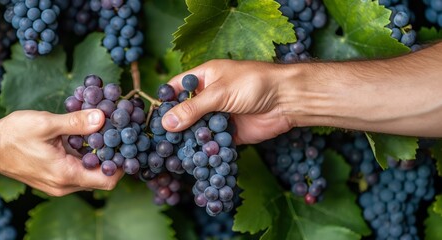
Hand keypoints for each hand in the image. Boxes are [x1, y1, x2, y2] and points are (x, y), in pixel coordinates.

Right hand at [0, 109, 122, 195]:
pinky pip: (77, 171)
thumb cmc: (13, 135)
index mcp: (65, 174)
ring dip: (98, 156)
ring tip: (102, 131)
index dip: (121, 163)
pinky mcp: (53, 178)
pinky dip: (84, 156)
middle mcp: (64, 185)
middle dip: (112, 157)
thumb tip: (102, 117)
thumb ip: (76, 122)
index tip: (125, 142)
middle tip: (116, 133)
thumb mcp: (45, 123)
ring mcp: (58, 184)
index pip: (108, 179)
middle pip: (102, 178)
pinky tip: (84, 136)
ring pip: (89, 174)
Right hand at [161, 59, 293, 143]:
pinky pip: (214, 143)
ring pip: (198, 130)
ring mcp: (219, 115)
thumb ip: (192, 108)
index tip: (153, 119)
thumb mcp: (219, 93)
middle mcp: (209, 97)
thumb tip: (166, 123)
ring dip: (190, 140)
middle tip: (162, 141)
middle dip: (175, 126)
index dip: (164, 102)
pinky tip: (198, 159)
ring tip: (177, 154)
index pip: (176, 88)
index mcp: (204, 78)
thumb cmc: (254, 84)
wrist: (288, 100)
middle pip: (184, 113)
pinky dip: (207, 150)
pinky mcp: (230, 133)